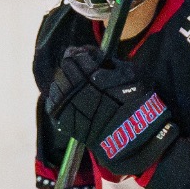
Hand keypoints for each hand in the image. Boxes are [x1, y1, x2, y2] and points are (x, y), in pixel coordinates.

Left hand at [45, 45, 174, 174]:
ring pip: (56, 85)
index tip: (83, 53)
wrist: (134, 135)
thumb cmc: (136, 102)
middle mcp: (78, 90)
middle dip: (70, 64)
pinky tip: (65, 96)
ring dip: (63, 80)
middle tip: (77, 66)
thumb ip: (111, 62)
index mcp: (93, 76)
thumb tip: (95, 56)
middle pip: (64, 68)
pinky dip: (56, 97)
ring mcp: (70, 107)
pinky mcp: (66, 122)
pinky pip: (52, 104)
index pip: (75, 57)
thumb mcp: (130, 73)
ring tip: (72, 82)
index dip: (79, 53)